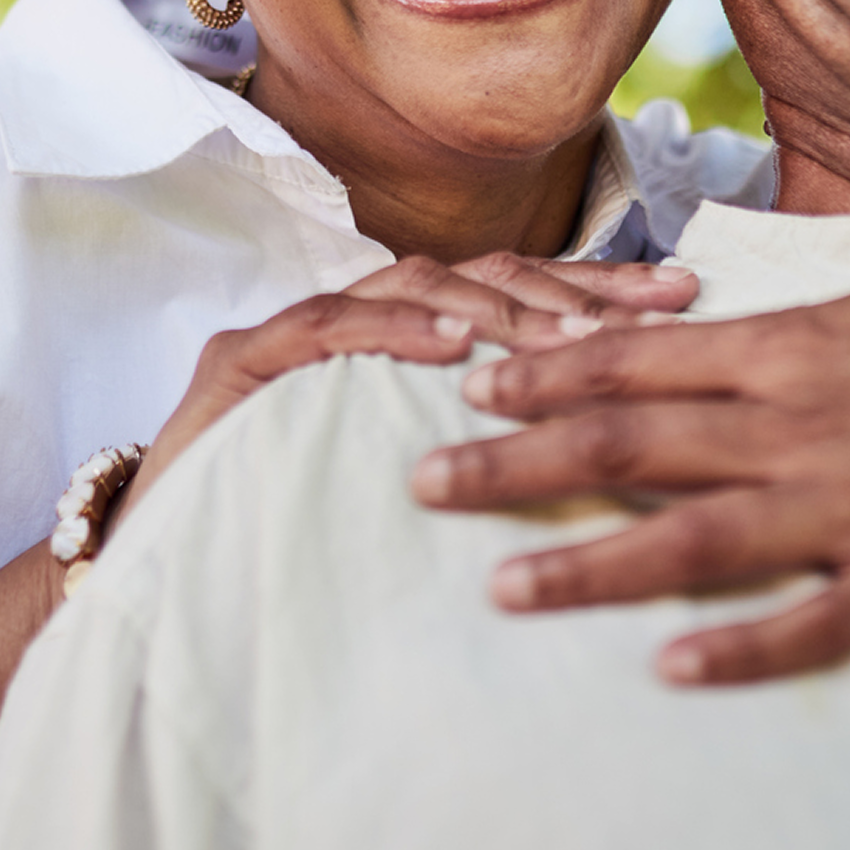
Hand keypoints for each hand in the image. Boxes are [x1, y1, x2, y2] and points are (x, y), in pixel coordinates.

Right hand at [110, 252, 696, 532]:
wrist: (159, 575)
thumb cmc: (301, 532)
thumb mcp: (420, 482)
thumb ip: (498, 447)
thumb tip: (619, 455)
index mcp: (414, 340)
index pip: (522, 290)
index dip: (604, 288)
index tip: (689, 297)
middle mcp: (365, 317)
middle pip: (484, 274)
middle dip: (576, 286)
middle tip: (661, 307)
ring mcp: (304, 330)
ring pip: (414, 285)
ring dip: (499, 306)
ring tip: (573, 336)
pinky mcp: (244, 361)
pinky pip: (329, 328)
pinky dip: (395, 330)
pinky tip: (454, 347)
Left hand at [411, 254, 849, 683]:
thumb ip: (779, 338)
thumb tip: (691, 343)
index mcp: (791, 349)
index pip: (637, 364)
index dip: (545, 374)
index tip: (471, 383)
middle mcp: (798, 423)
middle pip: (629, 445)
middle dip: (518, 464)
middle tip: (428, 480)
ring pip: (691, 537)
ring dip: (588, 565)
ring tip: (501, 587)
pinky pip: (810, 622)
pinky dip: (739, 647)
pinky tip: (668, 667)